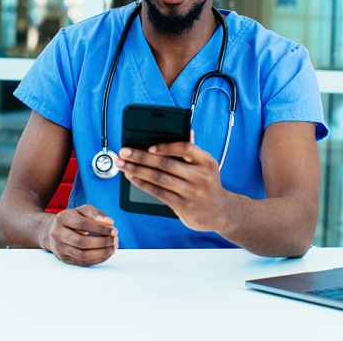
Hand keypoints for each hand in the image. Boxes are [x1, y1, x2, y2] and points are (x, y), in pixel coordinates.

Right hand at [45, 205, 118, 266]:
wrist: (54, 231)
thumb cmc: (72, 219)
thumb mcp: (83, 211)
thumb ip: (96, 214)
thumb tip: (109, 222)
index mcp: (63, 218)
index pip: (83, 225)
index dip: (100, 228)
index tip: (114, 230)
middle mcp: (58, 234)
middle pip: (82, 242)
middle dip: (102, 242)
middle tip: (115, 239)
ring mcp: (60, 248)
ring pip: (82, 255)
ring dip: (102, 253)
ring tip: (113, 247)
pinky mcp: (64, 259)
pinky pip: (83, 263)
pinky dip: (98, 259)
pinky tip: (107, 253)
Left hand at [116, 137, 230, 232]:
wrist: (220, 212)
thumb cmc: (207, 184)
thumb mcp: (206, 166)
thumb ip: (193, 151)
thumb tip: (186, 129)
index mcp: (206, 162)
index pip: (186, 148)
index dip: (166, 146)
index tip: (148, 146)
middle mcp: (201, 177)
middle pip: (166, 164)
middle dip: (141, 156)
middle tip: (124, 152)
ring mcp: (192, 193)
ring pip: (159, 178)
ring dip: (137, 170)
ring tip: (123, 164)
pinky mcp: (184, 206)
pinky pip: (158, 192)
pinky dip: (142, 184)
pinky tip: (132, 178)